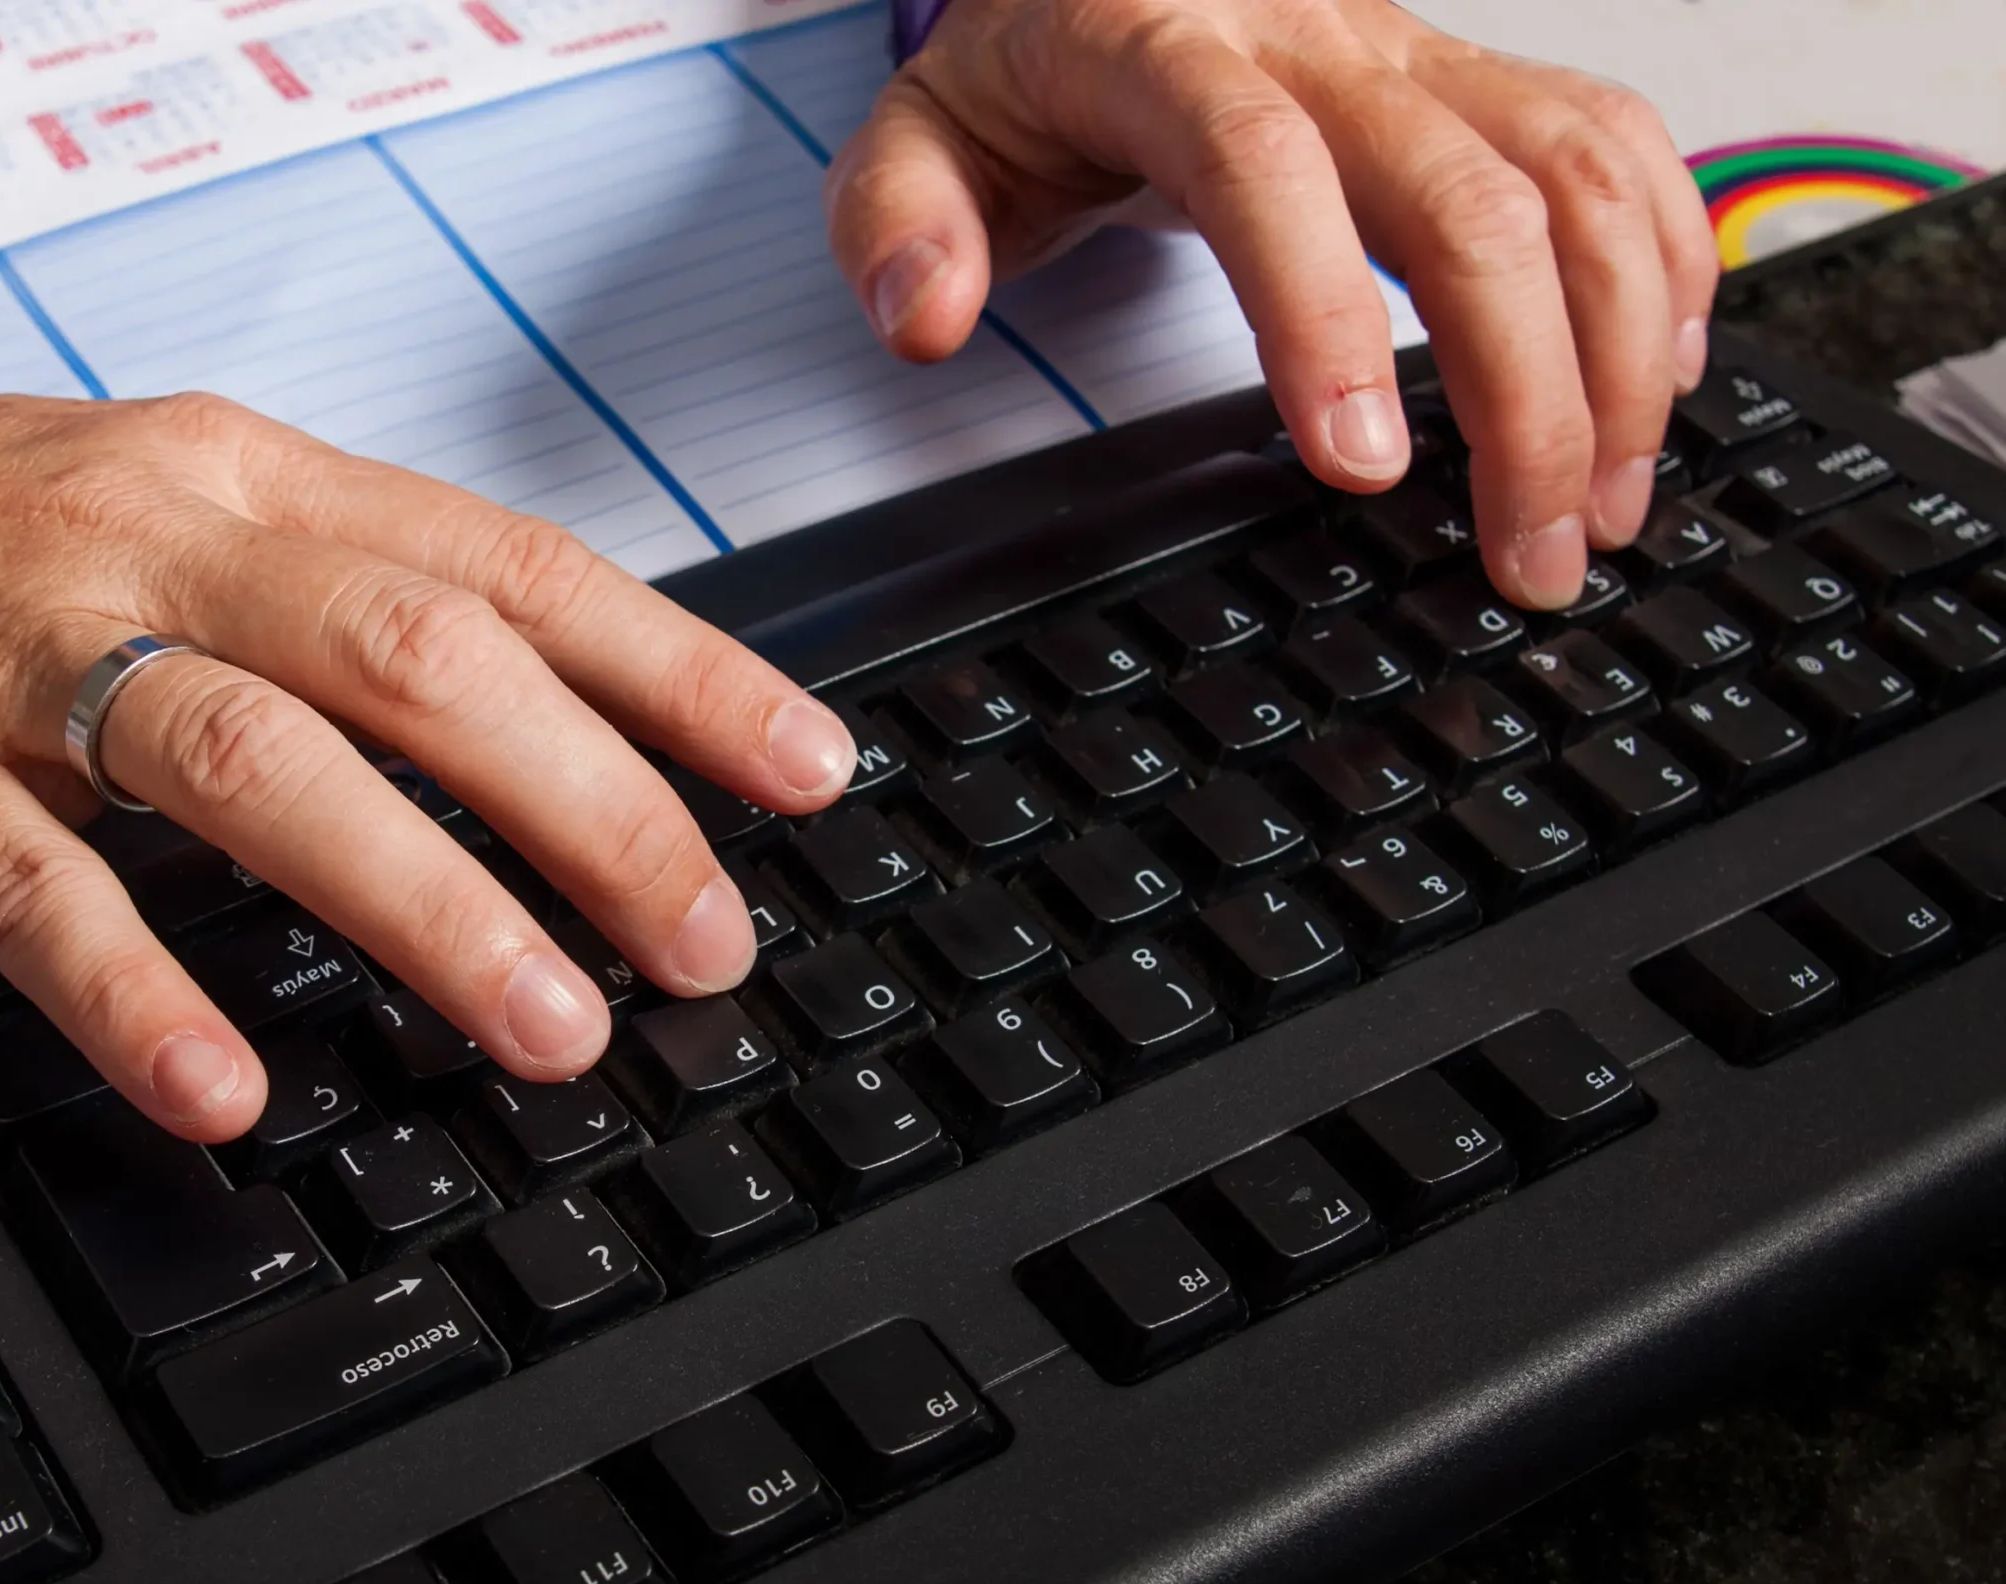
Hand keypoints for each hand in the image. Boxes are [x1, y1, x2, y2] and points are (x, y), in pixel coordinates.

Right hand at [0, 301, 854, 1140]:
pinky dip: (141, 987)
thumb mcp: (155, 512)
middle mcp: (162, 544)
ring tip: (551, 1027)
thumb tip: (531, 723)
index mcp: (247, 483)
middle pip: (424, 658)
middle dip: (595, 807)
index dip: (678, 669)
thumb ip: (326, 603)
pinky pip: (32, 884)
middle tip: (705, 941)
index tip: (803, 768)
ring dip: (430, 902)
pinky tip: (226, 1085)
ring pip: (262, 761)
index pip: (512, 565)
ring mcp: (23, 651)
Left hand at [827, 0, 1719, 608]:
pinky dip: (1665, 262)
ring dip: (1619, 349)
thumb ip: (897, 223)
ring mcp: (1421, 56)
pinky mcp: (1483, 80)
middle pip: (1471, 195)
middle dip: (1528, 390)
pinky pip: (1618, 143)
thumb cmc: (1028, 71)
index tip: (1365, 466)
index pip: (1264, 169)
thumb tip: (926, 315)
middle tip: (1528, 554)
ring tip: (1606, 507)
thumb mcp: (917, 134)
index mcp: (1169, 48)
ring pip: (1578, 172)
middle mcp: (1322, 42)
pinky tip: (1660, 380)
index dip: (1325, 316)